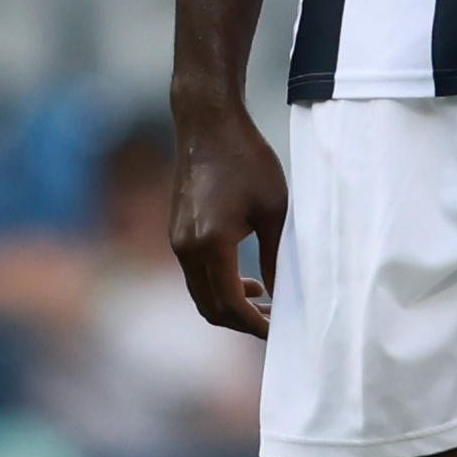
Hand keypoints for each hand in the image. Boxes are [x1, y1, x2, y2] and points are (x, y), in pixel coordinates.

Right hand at [169, 107, 286, 339]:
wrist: (208, 124)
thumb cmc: (247, 159)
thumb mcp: (273, 208)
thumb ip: (275, 255)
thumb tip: (280, 292)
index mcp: (211, 244)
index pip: (229, 304)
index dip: (254, 324)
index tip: (278, 332)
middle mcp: (186, 248)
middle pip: (210, 307)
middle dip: (241, 321)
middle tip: (273, 321)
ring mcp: (177, 241)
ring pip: (200, 293)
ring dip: (229, 304)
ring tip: (262, 298)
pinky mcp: (177, 232)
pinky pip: (195, 274)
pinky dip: (218, 284)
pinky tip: (245, 275)